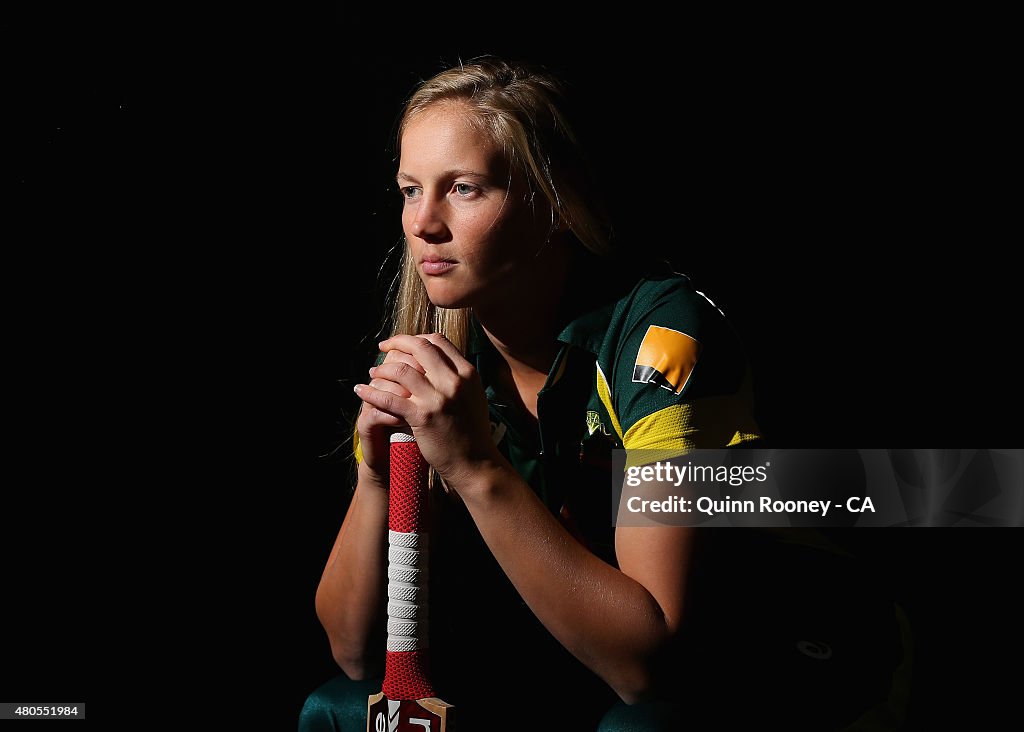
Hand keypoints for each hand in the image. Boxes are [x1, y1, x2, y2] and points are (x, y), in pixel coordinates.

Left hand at [353, 333, 501, 490]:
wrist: (475, 462)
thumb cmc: (473, 432)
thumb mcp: (474, 396)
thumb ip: (458, 377)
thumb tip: (439, 360)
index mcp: (467, 374)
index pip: (438, 342)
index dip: (417, 338)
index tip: (404, 343)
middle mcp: (454, 382)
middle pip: (420, 348)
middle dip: (397, 343)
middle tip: (383, 347)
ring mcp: (438, 399)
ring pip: (402, 370)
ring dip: (382, 369)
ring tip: (373, 372)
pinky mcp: (422, 417)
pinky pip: (390, 398)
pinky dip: (371, 392)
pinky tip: (361, 391)